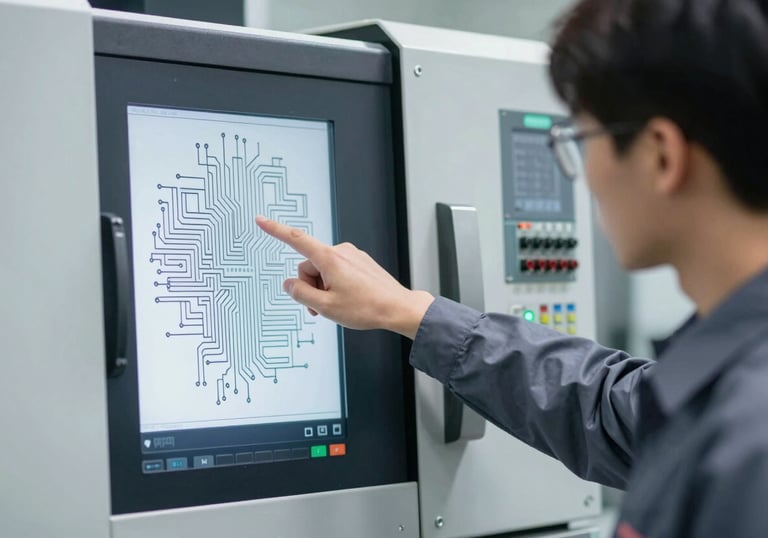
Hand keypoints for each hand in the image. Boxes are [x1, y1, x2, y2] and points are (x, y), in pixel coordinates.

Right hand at [256, 216, 434, 338]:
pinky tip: (348, 300)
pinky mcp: (360, 262)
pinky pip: (338, 271)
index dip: (275, 230)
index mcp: (329, 258)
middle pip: (309, 266)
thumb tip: (289, 284)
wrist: (397, 308)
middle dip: (310, 286)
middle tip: (321, 308)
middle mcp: (341, 251)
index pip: (296, 239)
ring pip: (324, 271)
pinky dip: (336, 285)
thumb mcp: (325, 306)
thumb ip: (301, 294)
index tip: (261, 221)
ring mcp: (352, 256)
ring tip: (337, 306)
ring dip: (323, 288)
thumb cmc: (366, 308)